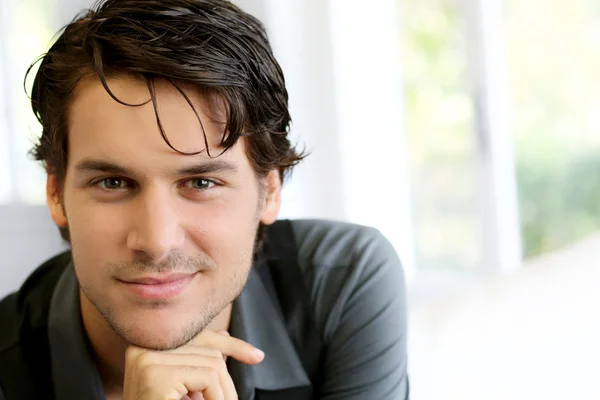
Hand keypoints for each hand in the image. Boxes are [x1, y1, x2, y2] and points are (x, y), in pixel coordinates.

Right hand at [123, 330, 264, 399]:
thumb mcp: (183, 386)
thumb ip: (198, 362)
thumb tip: (224, 335)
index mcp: (145, 345)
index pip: (197, 336)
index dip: (230, 345)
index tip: (257, 357)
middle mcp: (142, 347)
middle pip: (207, 349)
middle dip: (226, 379)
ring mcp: (147, 359)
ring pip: (212, 363)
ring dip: (223, 392)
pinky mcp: (156, 375)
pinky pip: (208, 377)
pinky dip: (217, 397)